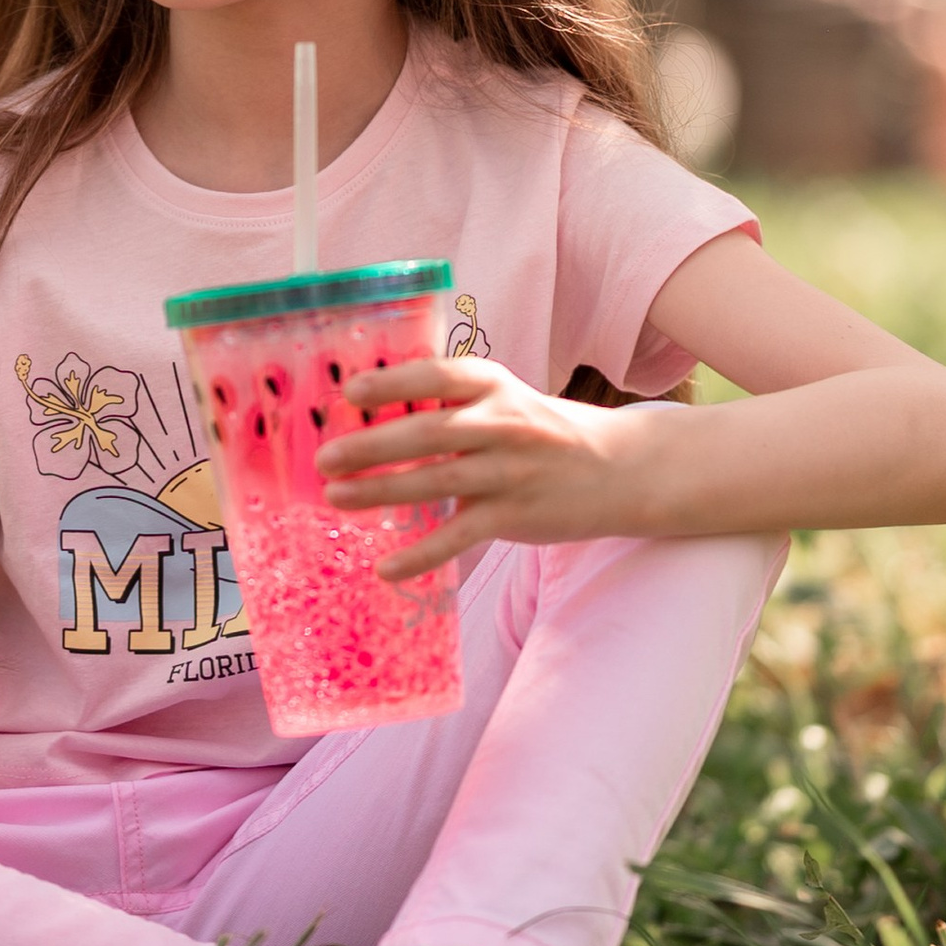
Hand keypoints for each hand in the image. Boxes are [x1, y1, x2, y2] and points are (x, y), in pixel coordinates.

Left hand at [316, 359, 636, 573]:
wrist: (620, 469)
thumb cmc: (542, 431)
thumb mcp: (504, 399)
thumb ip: (449, 402)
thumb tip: (370, 412)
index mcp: (494, 385)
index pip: (438, 377)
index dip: (393, 383)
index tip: (350, 393)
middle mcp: (503, 423)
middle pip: (430, 432)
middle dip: (373, 445)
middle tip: (325, 458)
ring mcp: (510, 472)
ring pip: (438, 481)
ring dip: (382, 491)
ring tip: (336, 498)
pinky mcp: (516, 515)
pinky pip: (460, 536)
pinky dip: (421, 554)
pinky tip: (385, 568)